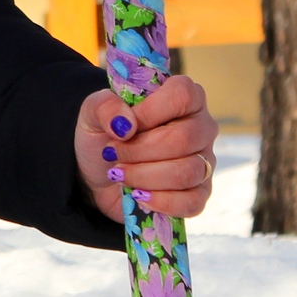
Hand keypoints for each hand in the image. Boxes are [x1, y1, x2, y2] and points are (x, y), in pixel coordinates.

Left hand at [75, 74, 217, 221]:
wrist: (102, 175)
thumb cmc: (106, 136)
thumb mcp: (93, 113)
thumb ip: (104, 106)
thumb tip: (125, 123)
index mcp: (184, 97)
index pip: (183, 95)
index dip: (150, 112)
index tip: (125, 126)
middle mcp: (201, 127)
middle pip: (184, 138)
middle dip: (140, 150)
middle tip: (115, 153)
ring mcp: (204, 162)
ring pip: (186, 172)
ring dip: (145, 176)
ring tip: (121, 174)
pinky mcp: (199, 193)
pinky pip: (192, 201)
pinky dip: (160, 202)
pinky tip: (139, 196)